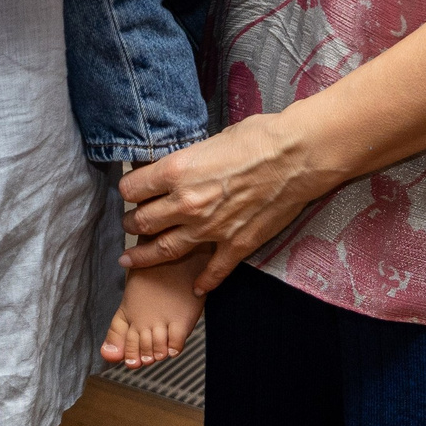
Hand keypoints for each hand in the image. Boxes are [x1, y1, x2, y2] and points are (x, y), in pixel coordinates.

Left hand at [118, 111, 332, 291]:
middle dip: (130, 223)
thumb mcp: (210, 141)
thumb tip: (177, 170)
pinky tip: (195, 287)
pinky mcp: (235, 245)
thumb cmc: (258, 138)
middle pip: (141, 222)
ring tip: (130, 259)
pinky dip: (203, 281)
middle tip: (128, 224)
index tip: (131, 192)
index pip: (132, 188)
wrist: (297, 157)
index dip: (128, 189)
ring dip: (144, 256)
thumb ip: (188, 162)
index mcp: (177, 172)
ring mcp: (210, 229)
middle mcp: (186, 204)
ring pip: (164, 250)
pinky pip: (212, 271)